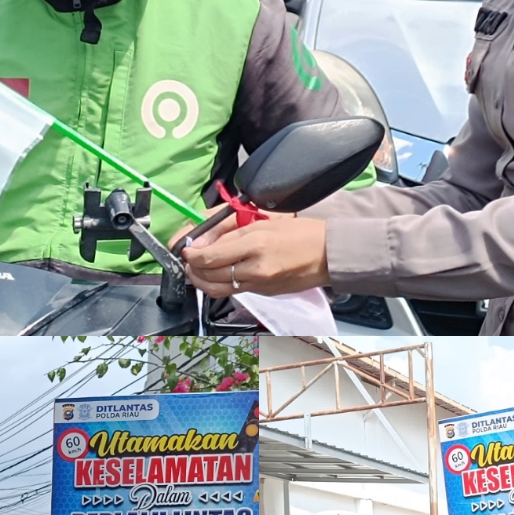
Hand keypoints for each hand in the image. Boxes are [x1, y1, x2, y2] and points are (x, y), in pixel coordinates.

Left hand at [181, 215, 329, 297]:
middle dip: (192, 268)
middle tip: (187, 258)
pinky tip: (218, 273)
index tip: (185, 248)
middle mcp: (255, 268)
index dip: (190, 254)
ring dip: (201, 280)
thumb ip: (230, 229)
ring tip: (197, 269)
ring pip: (217, 289)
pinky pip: (234, 291)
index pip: (210, 255)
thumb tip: (203, 239)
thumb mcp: (263, 220)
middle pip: (209, 275)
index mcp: (255, 243)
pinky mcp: (263, 294)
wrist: (329, 254)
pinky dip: (220, 283)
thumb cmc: (300, 232)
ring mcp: (259, 285)